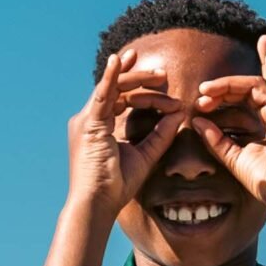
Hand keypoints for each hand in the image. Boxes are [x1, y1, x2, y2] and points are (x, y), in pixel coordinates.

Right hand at [67, 52, 180, 219]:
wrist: (97, 205)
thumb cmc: (116, 186)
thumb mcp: (145, 154)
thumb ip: (160, 134)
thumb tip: (179, 113)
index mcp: (98, 127)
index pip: (119, 99)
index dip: (138, 87)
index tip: (161, 82)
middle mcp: (89, 120)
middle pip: (116, 89)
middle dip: (139, 78)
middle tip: (163, 73)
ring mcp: (86, 120)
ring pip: (112, 88)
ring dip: (134, 76)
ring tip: (157, 72)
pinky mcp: (88, 124)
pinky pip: (102, 94)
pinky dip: (111, 77)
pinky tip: (119, 60)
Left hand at [192, 36, 265, 218]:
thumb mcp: (234, 157)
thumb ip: (216, 140)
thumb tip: (197, 121)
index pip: (241, 98)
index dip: (219, 96)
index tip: (199, 104)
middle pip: (247, 88)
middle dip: (222, 88)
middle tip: (201, 94)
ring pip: (256, 86)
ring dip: (230, 84)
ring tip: (208, 89)